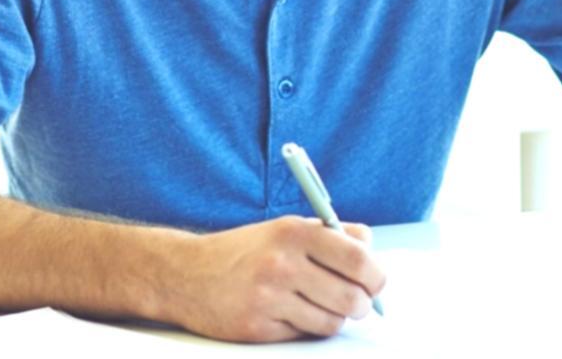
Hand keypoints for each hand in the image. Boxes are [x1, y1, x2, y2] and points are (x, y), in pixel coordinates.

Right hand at [164, 215, 384, 342]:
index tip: (375, 281)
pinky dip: (306, 327)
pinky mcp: (258, 327)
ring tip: (320, 305)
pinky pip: (305, 334)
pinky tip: (290, 313)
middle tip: (357, 302)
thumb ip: (330, 234)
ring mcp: (269, 297)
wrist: (186, 274)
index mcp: (295, 232)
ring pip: (332, 322)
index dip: (376, 275)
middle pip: (352, 297)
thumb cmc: (244, 251)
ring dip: (334, 317)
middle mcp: (283, 263)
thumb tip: (371, 249)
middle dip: (362, 304)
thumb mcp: (285, 228)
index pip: (358, 258)